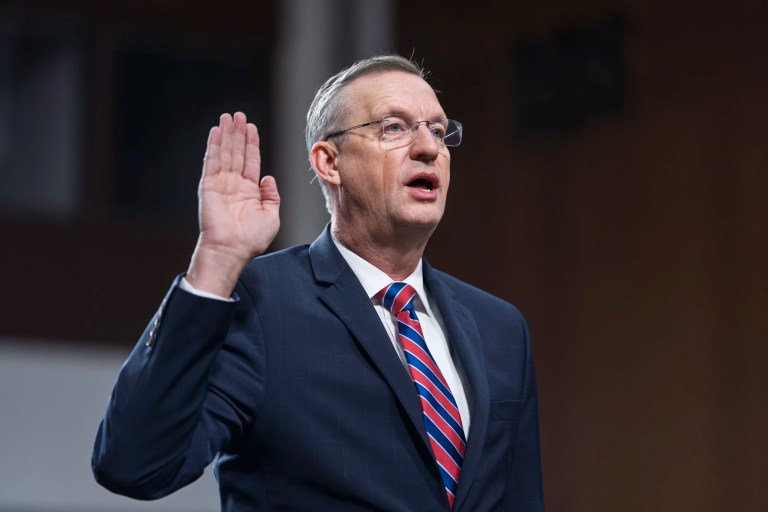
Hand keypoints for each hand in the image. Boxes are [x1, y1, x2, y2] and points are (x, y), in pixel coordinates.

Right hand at [186, 112, 279, 295]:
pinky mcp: (208, 186)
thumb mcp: (271, 216)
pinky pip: (212, 162)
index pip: (250, 161)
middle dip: (238, 134)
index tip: (251, 127)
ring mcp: (221, 185)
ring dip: (226, 135)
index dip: (251, 144)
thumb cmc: (252, 239)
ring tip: (227, 117)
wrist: (232, 249)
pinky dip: (214, 146)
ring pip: (225, 153)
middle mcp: (234, 186)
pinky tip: (216, 132)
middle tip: (238, 115)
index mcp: (249, 192)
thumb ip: (271, 196)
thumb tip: (268, 178)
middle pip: (237, 153)